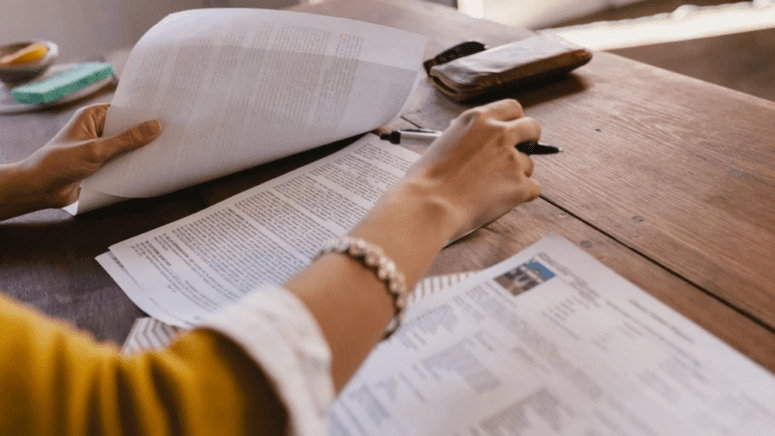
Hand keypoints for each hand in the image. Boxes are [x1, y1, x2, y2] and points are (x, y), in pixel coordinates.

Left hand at [0, 103, 160, 218]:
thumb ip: (126, 140)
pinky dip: (134, 165)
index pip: (124, 110)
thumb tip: (155, 127)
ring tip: (168, 149)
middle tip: (173, 132)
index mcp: (92, 116)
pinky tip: (152, 167)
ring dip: (142, 151)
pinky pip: (123, 162)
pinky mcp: (103, 166)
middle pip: (128, 129)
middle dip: (146, 133)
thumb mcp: (96, 149)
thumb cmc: (59, 162)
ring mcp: (100, 149)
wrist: (40, 190)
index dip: (143, 112)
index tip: (166, 112)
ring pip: (128, 147)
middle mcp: (97, 130)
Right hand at [400, 98, 540, 240]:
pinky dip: (519, 197)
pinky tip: (497, 201)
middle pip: (532, 128)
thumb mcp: (446, 141)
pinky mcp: (520, 185)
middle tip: (518, 154)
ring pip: (529, 164)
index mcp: (478, 119)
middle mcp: (499, 134)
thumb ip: (471, 137)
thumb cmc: (427, 180)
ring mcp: (512, 159)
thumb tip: (482, 145)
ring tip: (490, 188)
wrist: (428, 205)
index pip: (512, 108)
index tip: (512, 131)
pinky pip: (532, 189)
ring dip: (516, 175)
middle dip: (529, 140)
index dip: (515, 121)